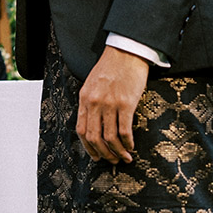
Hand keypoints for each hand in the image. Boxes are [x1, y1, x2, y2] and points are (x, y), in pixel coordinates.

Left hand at [76, 46, 148, 163]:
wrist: (126, 52)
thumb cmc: (111, 67)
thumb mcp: (92, 83)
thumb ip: (91, 102)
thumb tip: (94, 122)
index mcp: (84, 98)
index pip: (81, 130)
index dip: (88, 147)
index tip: (96, 156)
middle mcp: (94, 103)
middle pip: (94, 137)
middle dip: (103, 153)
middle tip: (111, 161)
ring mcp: (109, 104)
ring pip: (109, 138)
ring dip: (117, 152)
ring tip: (125, 157)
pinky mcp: (126, 104)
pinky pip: (124, 131)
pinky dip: (128, 143)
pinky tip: (131, 146)